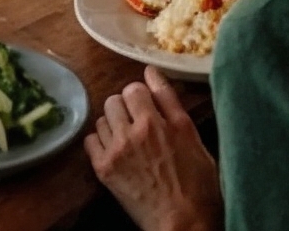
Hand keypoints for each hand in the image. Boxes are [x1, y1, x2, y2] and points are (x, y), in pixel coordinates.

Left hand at [85, 67, 222, 230]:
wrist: (181, 222)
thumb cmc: (197, 185)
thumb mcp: (193, 138)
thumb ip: (172, 104)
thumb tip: (153, 73)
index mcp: (163, 121)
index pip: (139, 86)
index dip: (143, 93)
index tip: (146, 101)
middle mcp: (138, 130)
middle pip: (118, 97)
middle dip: (127, 106)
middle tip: (137, 122)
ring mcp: (118, 149)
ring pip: (103, 116)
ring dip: (114, 122)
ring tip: (126, 138)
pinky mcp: (104, 167)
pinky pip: (91, 139)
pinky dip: (100, 141)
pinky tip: (114, 151)